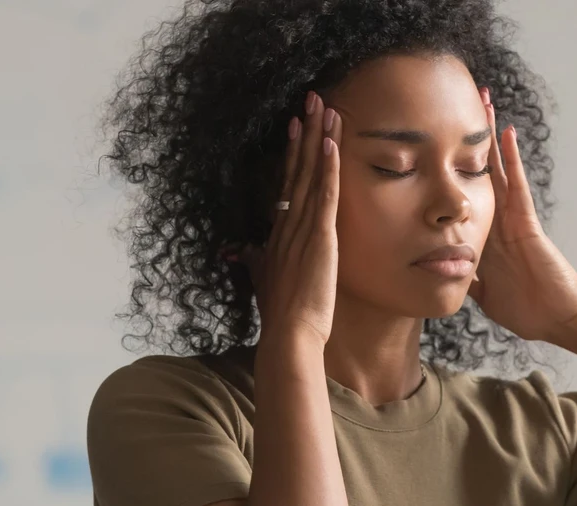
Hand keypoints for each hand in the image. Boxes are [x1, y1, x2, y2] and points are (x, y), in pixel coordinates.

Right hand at [239, 92, 341, 346]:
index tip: (297, 126)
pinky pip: (324, 195)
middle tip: (312, 99)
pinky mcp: (319, 238)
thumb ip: (257, 262)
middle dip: (305, 132)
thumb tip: (246, 252)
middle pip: (297, 168)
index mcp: (278, 233)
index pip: (287, 183)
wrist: (289, 335)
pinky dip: (327, 169)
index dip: (292, 153)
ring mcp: (302, 229)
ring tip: (325, 107)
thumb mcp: (266, 281)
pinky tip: (331, 144)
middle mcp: (287, 224)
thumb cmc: (281, 315)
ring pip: (310, 174)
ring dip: (318, 139)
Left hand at [467, 87, 576, 346]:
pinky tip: (505, 133)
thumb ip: (466, 280)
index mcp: (484, 236)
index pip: (462, 196)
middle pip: (477, 172)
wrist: (558, 320)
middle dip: (466, 142)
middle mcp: (497, 220)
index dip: (448, 170)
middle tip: (454, 106)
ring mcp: (513, 219)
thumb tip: (441, 274)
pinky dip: (511, 160)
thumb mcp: (483, 294)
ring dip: (489, 137)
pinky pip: (517, 185)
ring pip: (496, 169)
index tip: (432, 146)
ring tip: (481, 102)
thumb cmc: (527, 309)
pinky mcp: (527, 223)